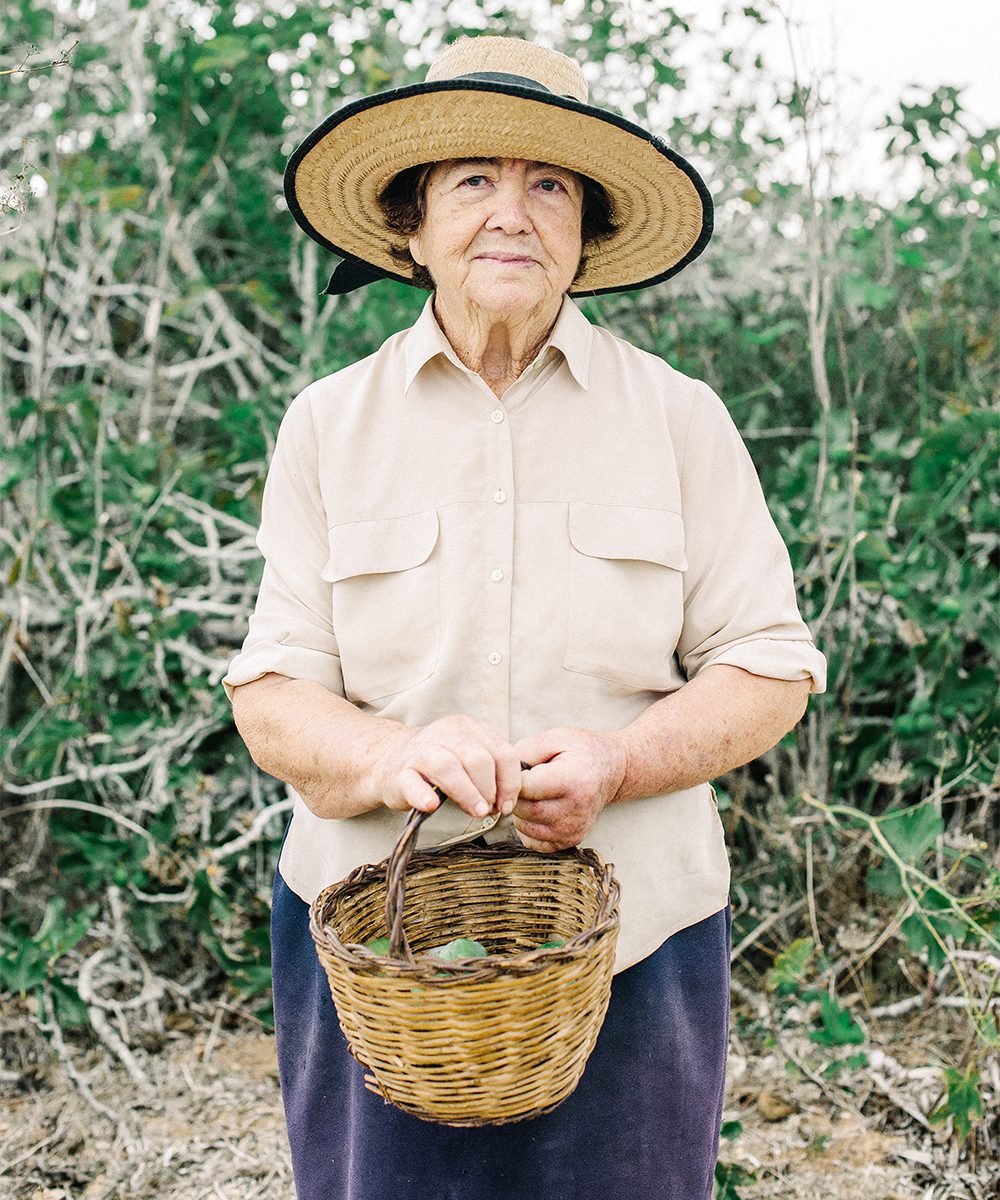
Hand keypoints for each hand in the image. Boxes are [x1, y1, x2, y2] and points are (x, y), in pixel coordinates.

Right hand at [372, 715, 521, 819]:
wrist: (390, 759)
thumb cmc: (438, 763)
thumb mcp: (468, 756)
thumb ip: (491, 771)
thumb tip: (508, 801)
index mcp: (467, 729)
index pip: (501, 751)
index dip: (509, 782)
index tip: (507, 804)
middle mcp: (445, 734)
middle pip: (477, 759)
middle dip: (490, 789)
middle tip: (489, 810)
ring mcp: (420, 752)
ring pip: (447, 767)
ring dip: (466, 793)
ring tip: (475, 811)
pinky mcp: (399, 773)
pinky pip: (411, 782)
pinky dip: (422, 794)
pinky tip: (431, 805)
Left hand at [511, 726, 627, 852]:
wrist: (611, 770)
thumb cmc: (582, 751)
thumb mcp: (555, 737)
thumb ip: (525, 750)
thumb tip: (502, 771)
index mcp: (572, 780)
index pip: (524, 787)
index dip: (513, 778)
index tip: (518, 769)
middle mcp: (576, 809)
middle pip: (523, 810)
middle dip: (515, 795)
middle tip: (523, 781)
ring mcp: (574, 828)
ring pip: (525, 827)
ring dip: (520, 812)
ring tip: (534, 794)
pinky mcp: (571, 840)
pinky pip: (533, 842)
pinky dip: (528, 827)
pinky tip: (539, 809)